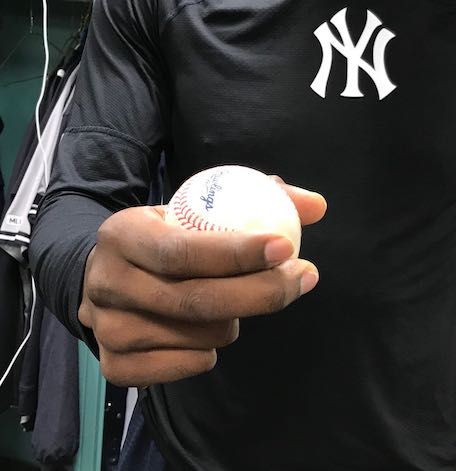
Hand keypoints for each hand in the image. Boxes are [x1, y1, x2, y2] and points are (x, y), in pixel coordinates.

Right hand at [78, 178, 326, 386]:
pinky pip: (180, 367)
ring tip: (235, 302)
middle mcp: (108, 282)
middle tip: (300, 279)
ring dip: (234, 323)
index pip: (182, 250)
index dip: (237, 253)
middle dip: (260, 293)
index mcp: (123, 234)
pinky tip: (206, 334)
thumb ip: (257, 199)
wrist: (108, 274)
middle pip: (193, 300)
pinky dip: (207, 354)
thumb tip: (316, 206)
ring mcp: (108, 327)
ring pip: (196, 336)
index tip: (286, 249)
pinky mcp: (114, 364)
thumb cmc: (164, 237)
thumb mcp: (196, 208)